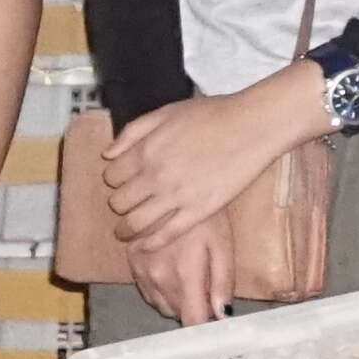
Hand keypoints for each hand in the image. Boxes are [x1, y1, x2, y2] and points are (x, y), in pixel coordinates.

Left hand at [100, 68, 324, 248]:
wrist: (251, 127)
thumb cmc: (211, 115)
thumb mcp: (165, 113)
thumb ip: (132, 132)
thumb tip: (107, 154)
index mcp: (145, 151)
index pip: (112, 176)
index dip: (114, 180)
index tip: (121, 182)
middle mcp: (155, 176)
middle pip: (119, 202)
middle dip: (119, 204)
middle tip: (126, 205)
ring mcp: (176, 196)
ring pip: (136, 223)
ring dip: (126, 229)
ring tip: (125, 231)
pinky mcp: (198, 212)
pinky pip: (166, 234)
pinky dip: (150, 243)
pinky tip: (145, 245)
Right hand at [132, 209, 235, 327]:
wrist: (168, 187)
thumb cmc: (204, 215)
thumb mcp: (222, 243)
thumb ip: (223, 281)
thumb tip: (222, 315)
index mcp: (185, 276)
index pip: (192, 321)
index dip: (206, 324)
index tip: (214, 316)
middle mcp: (159, 279)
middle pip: (178, 315)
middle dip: (193, 307)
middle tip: (205, 285)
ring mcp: (142, 272)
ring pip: (162, 306)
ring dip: (177, 299)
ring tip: (188, 274)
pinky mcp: (132, 264)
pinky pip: (148, 292)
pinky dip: (162, 289)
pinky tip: (172, 269)